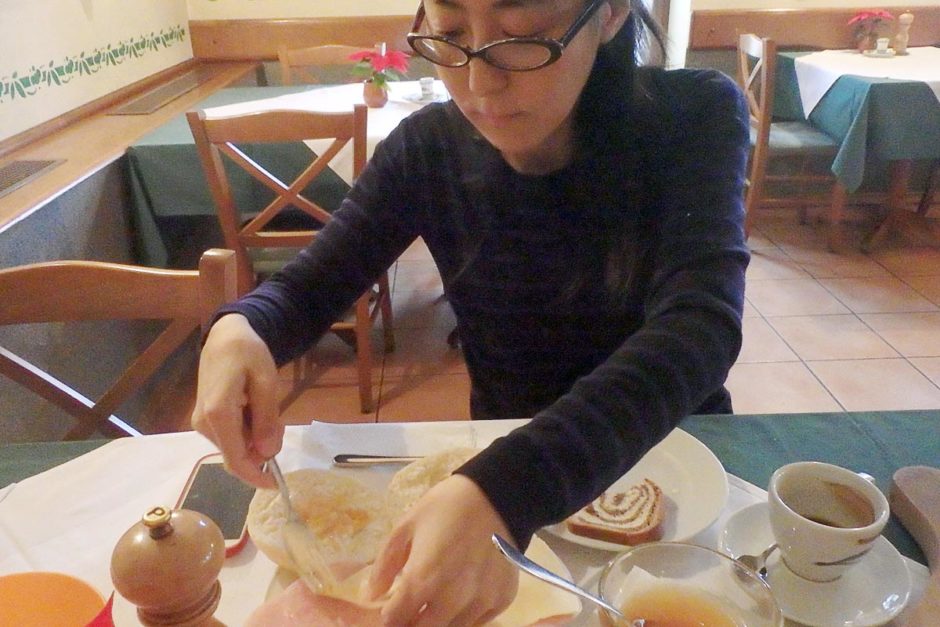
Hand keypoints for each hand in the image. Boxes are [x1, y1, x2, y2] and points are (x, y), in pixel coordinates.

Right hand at [191, 313, 281, 487]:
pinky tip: (254, 410)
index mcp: (218, 414)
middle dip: (262, 451)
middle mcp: (204, 424)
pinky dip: (247, 433)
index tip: (277, 484)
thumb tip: (267, 454)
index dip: (257, 477)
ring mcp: (201, 423)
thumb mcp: (266, 382)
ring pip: (234, 448)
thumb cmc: (248, 354)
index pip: (236, 460)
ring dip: (255, 440)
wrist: (225, 337)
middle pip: (237, 456)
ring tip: (266, 409)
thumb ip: (266, 419)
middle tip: (279, 424)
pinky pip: (229, 438)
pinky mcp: (204, 420)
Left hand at [368, 475, 518, 625]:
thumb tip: (370, 596)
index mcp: (424, 578)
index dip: (388, 617)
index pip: (396, 620)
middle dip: (412, 622)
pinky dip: (465, 614)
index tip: (390, 608)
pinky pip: (477, 621)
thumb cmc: (445, 507)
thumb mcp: (406, 527)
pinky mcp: (502, 600)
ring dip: (439, 620)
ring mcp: (481, 602)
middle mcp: (453, 599)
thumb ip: (384, 566)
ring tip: (436, 599)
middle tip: (412, 605)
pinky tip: (462, 594)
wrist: (496, 494)